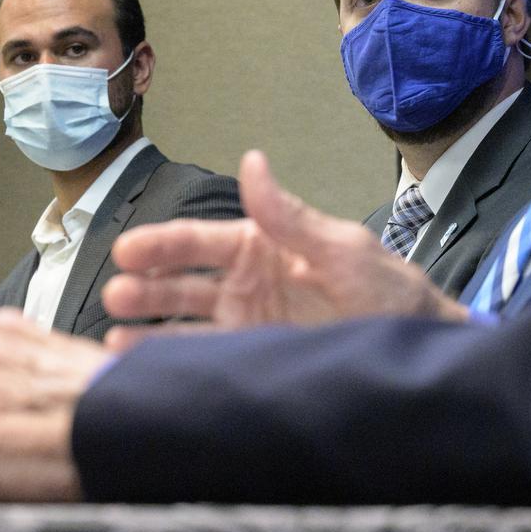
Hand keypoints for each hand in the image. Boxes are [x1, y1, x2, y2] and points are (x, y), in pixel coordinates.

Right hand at [102, 149, 467, 350]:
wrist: (417, 349)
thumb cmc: (387, 291)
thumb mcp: (340, 249)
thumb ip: (289, 215)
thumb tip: (252, 160)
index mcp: (264, 245)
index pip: (201, 241)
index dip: (163, 245)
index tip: (127, 251)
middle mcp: (246, 283)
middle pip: (182, 282)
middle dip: (145, 286)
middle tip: (115, 295)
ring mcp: (246, 324)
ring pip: (183, 323)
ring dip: (148, 329)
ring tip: (113, 340)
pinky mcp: (251, 361)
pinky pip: (202, 360)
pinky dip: (170, 365)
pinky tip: (141, 371)